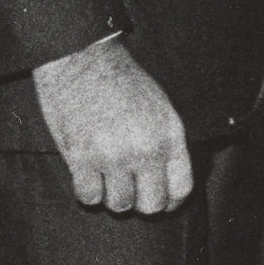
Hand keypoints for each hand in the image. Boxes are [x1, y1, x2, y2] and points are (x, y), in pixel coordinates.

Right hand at [31, 35, 190, 214]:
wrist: (83, 59)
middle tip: (129, 190)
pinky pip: (89, 196)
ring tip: (106, 178)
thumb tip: (165, 178)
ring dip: (112, 196)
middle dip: (140, 202)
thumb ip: (166, 143)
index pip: (181, 189)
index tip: (160, 200)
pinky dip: (87, 190)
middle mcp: (146, 151)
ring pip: (119, 205)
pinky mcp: (82, 158)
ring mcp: (114, 157)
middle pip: (151, 205)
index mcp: (170, 137)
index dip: (170, 201)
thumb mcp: (161, 108)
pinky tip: (86, 175)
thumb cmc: (121, 81)